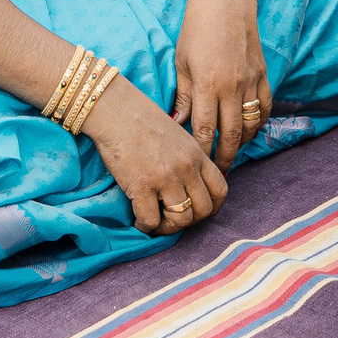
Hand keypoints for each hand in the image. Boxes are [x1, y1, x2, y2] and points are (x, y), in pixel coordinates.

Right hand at [82, 76, 227, 235]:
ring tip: (156, 222)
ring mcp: (165, 178)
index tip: (197, 211)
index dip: (212, 207)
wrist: (116, 110)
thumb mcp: (178, 136)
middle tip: (172, 218)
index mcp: (197, 154)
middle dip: (190, 221)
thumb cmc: (142, 119)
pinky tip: (138, 220)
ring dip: (168, 227)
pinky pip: (151, 220)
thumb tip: (188, 184)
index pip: (220, 190)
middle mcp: (186, 168)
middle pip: (203, 210)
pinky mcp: (141, 186)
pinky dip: (145, 226)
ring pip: (181, 220)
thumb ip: (188, 158)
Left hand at [174, 0, 271, 171]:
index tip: (198, 166)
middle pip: (231, 135)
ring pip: (250, 125)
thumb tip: (176, 124)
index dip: (202, 153)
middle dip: (224, 158)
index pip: (205, 131)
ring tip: (231, 152)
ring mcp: (251, 82)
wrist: (225, 2)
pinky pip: (265, 108)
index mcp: (207, 85)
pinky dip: (258, 123)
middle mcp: (232, 87)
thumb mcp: (182, 63)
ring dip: (241, 143)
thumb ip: (183, 96)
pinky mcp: (263, 75)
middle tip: (218, 173)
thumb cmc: (196, 30)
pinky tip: (248, 130)